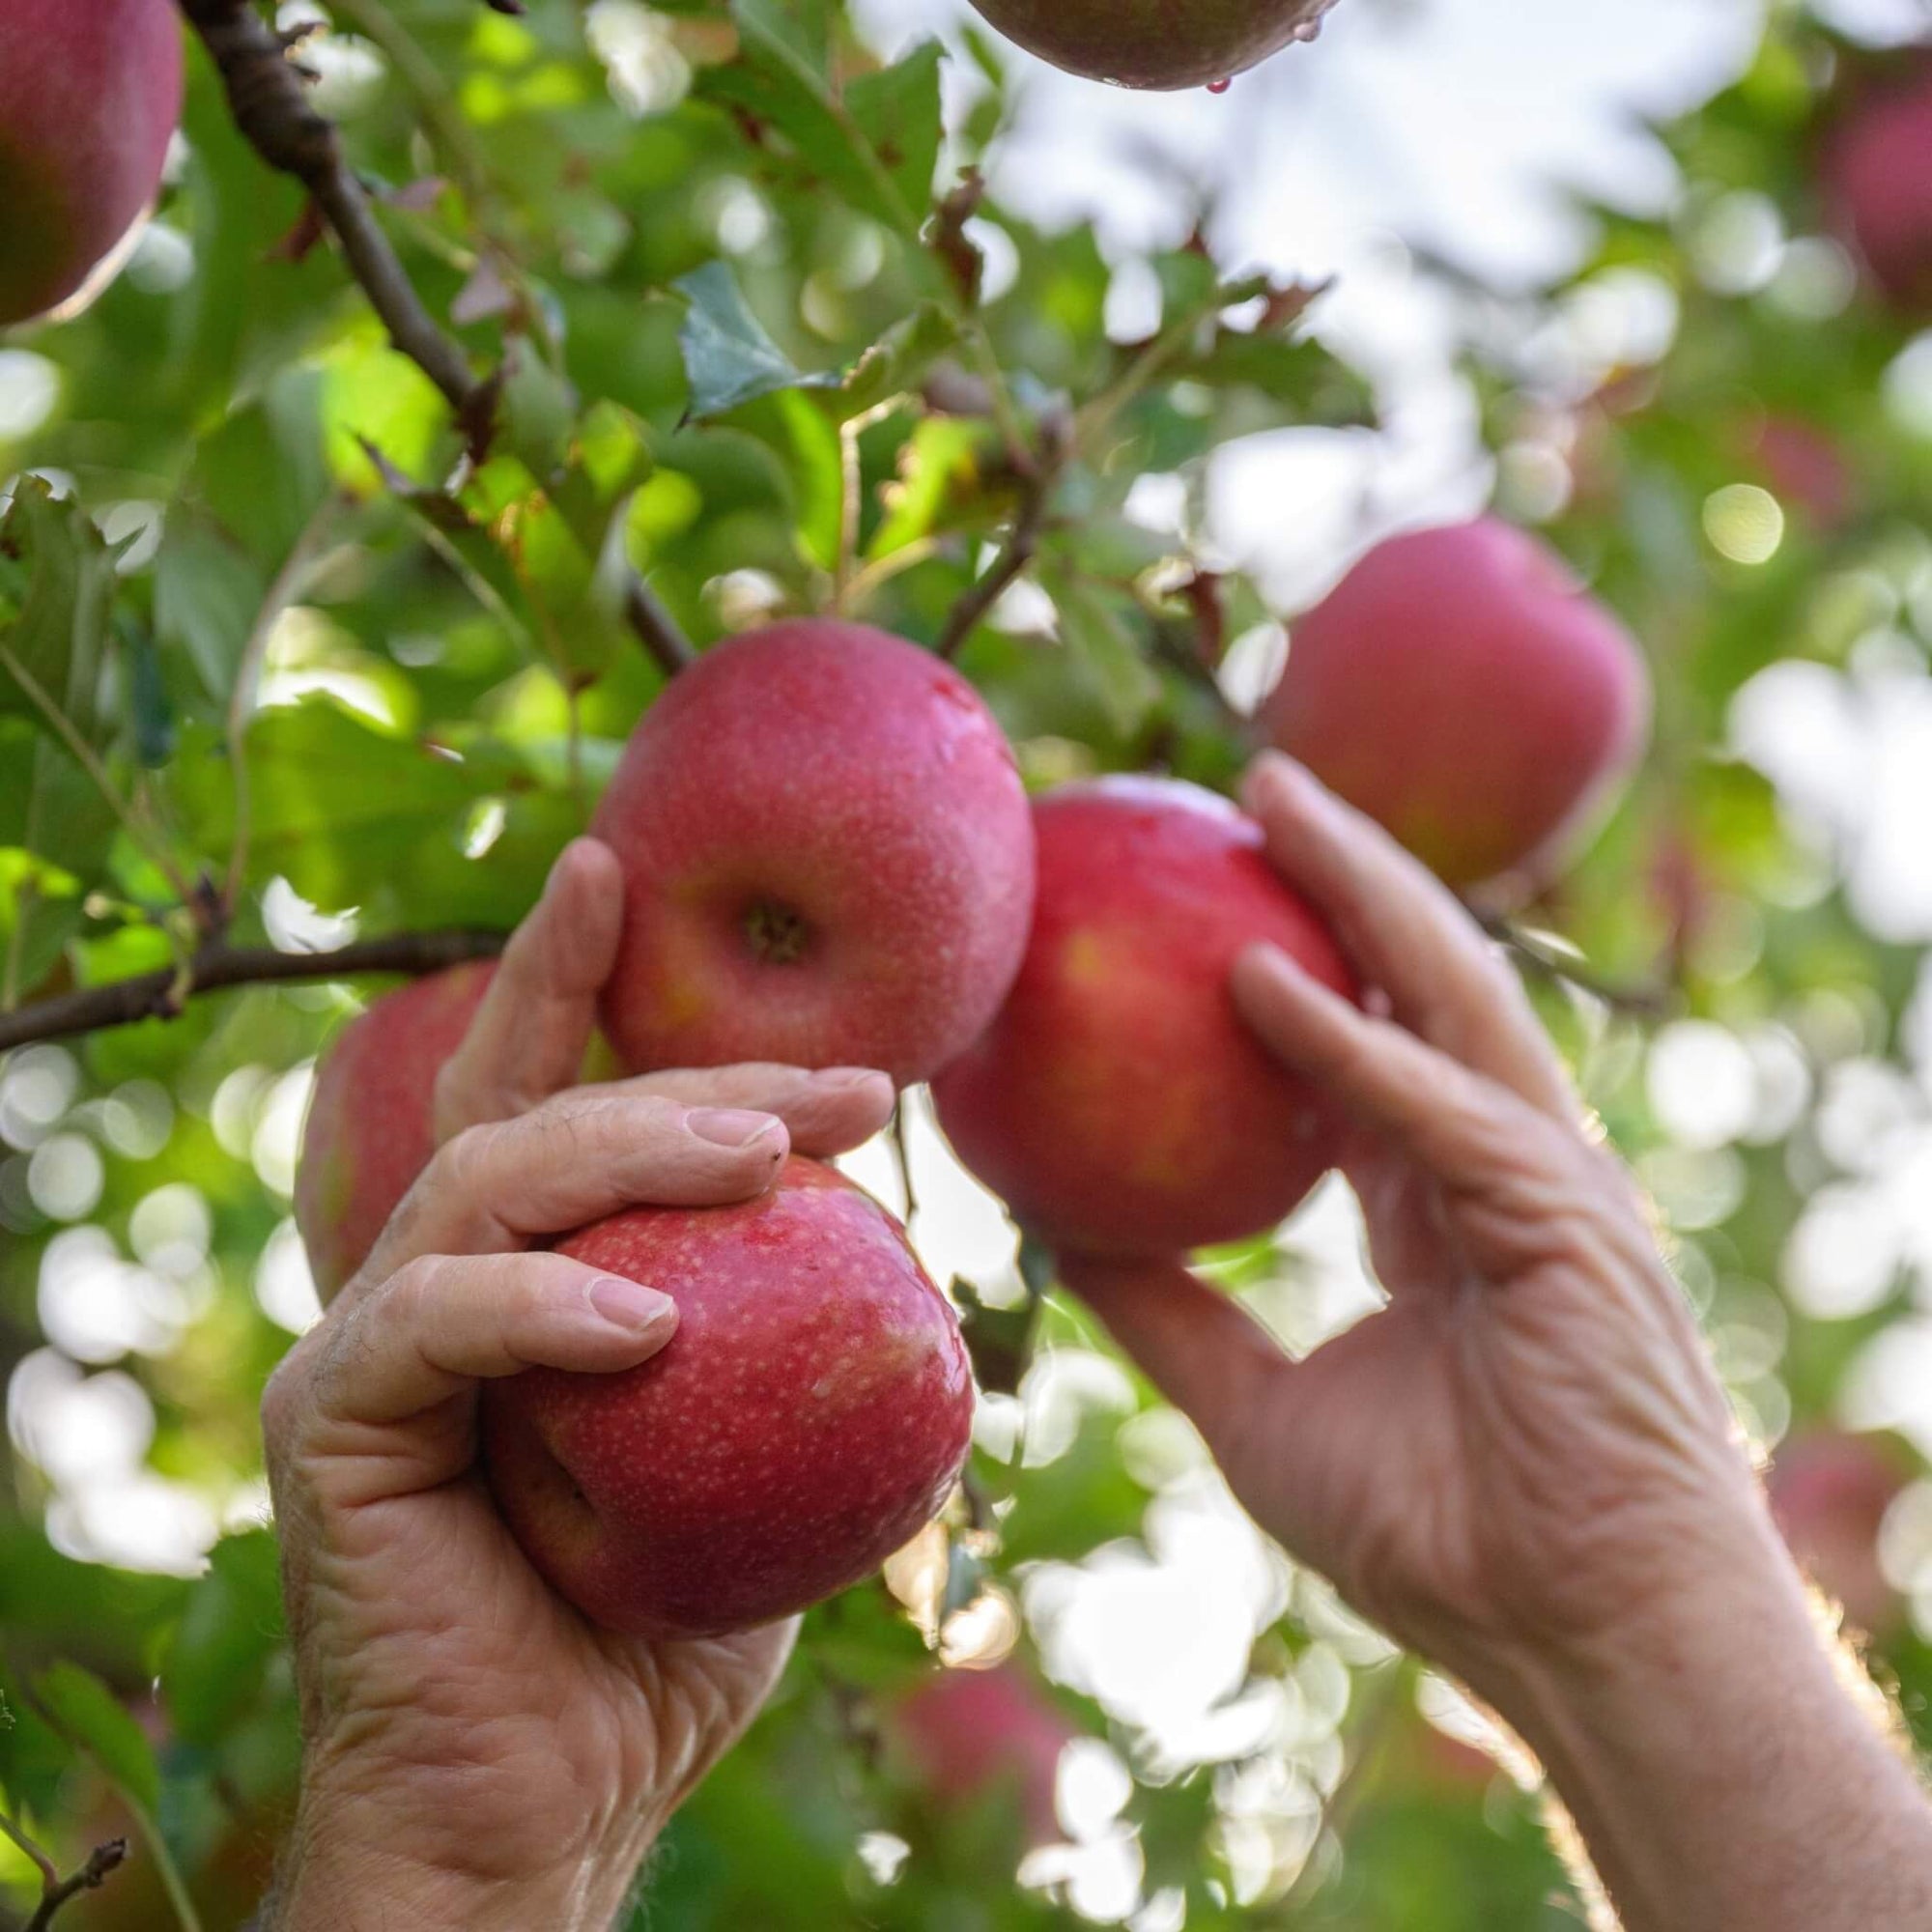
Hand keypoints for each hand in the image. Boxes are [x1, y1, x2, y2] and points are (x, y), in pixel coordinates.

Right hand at [266, 842, 895, 1930]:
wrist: (551, 1805)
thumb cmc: (665, 1636)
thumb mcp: (762, 1464)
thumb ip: (789, 1355)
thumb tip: (908, 1266)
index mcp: (525, 1279)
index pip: (539, 1093)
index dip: (564, 971)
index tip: (619, 865)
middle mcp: (436, 1284)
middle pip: (545, 1112)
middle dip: (692, 1072)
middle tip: (845, 1083)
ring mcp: (377, 1346)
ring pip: (493, 1177)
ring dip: (636, 1147)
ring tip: (767, 1157)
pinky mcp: (337, 1423)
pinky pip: (441, 1320)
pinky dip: (552, 1308)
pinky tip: (652, 1326)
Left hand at [1061, 754, 1775, 1701]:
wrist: (1574, 1641)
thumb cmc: (1438, 1541)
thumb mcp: (1255, 1408)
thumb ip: (1170, 1312)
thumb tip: (1056, 1236)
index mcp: (1442, 1205)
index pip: (1373, 1044)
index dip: (1304, 959)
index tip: (1211, 888)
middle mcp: (1500, 1169)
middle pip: (1421, 982)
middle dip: (1345, 874)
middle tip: (1250, 786)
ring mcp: (1546, 1183)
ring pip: (1452, 999)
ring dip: (1364, 890)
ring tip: (1276, 800)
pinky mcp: (1568, 1222)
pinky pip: (1439, 1110)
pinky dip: (1353, 1044)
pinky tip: (1259, 978)